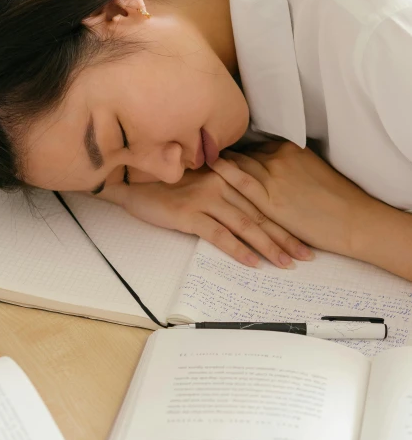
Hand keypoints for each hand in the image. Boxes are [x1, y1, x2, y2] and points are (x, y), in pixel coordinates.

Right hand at [100, 166, 313, 268]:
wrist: (133, 184)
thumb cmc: (168, 186)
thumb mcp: (201, 184)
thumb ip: (225, 192)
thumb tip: (250, 214)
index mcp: (227, 175)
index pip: (262, 201)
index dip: (284, 220)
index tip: (304, 236)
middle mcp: (220, 184)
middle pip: (259, 214)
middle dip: (285, 237)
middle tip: (306, 256)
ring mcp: (205, 198)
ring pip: (245, 225)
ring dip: (268, 246)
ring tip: (285, 263)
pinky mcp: (189, 214)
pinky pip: (219, 234)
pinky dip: (238, 250)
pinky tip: (252, 263)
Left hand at [212, 141, 380, 258]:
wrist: (353, 220)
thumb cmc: (337, 202)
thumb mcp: (312, 174)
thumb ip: (290, 169)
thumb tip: (273, 174)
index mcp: (291, 150)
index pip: (256, 148)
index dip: (238, 153)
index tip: (222, 152)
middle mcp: (280, 158)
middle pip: (244, 154)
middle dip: (224, 155)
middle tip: (201, 152)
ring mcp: (275, 176)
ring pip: (239, 164)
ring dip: (218, 163)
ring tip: (198, 160)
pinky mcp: (271, 198)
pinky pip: (241, 180)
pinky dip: (224, 172)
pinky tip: (209, 168)